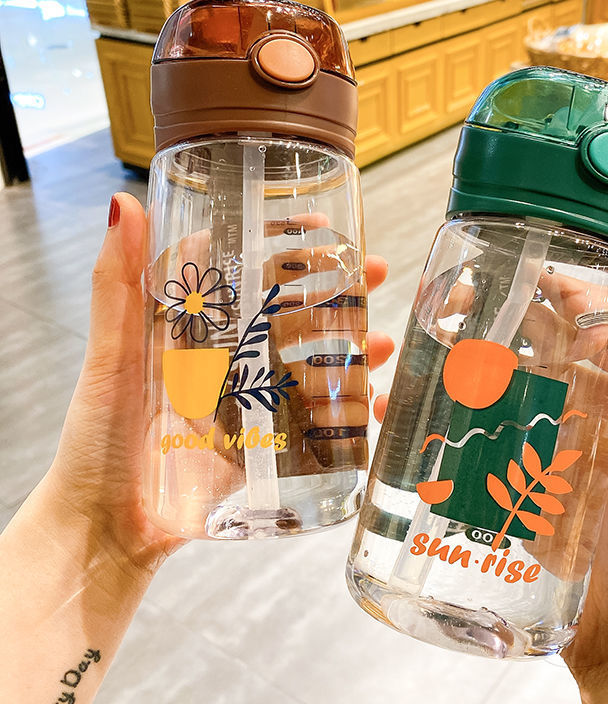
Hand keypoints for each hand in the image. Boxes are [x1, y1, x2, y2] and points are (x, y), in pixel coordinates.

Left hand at [44, 192, 393, 575]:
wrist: (108, 529)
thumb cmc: (99, 440)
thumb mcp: (110, 357)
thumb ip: (115, 286)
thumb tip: (122, 203)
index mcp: (199, 331)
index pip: (250, 275)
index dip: (286, 247)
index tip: (319, 226)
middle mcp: (234, 360)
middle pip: (295, 315)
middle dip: (340, 291)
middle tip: (376, 271)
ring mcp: (256, 403)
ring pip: (317, 365)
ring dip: (357, 349)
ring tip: (384, 342)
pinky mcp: (271, 447)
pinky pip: (323, 424)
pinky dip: (358, 415)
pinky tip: (380, 407)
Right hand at [373, 291, 607, 702]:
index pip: (579, 324)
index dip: (549, 287)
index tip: (513, 260)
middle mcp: (571, 418)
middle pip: (526, 354)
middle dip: (491, 322)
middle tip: (447, 303)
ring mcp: (535, 453)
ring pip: (492, 396)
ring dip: (459, 371)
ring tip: (419, 354)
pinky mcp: (507, 491)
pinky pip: (471, 448)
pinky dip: (441, 429)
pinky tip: (409, 420)